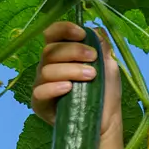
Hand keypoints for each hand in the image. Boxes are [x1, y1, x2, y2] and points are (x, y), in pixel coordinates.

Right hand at [32, 21, 122, 141]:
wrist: (107, 120)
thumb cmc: (105, 91)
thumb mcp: (109, 65)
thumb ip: (102, 46)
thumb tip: (96, 29)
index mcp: (61, 54)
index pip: (52, 34)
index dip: (63, 29)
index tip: (81, 33)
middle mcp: (48, 67)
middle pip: (50, 50)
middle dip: (73, 51)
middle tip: (93, 57)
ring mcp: (42, 85)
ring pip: (46, 70)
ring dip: (71, 69)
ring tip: (91, 75)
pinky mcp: (40, 104)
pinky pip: (39, 91)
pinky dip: (54, 87)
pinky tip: (69, 88)